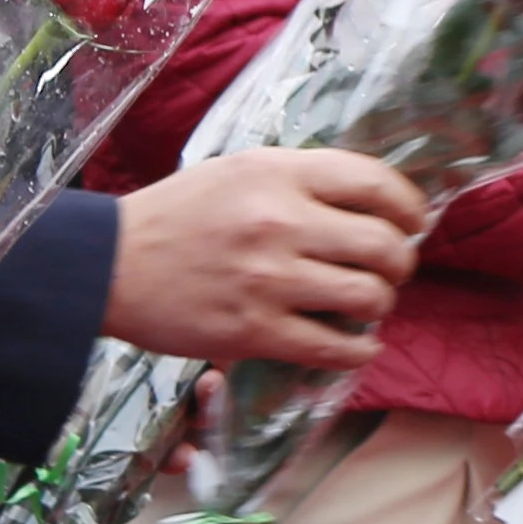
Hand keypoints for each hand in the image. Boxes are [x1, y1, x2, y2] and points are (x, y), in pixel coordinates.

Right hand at [104, 147, 427, 370]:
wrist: (108, 264)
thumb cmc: (178, 214)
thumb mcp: (240, 172)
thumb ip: (301, 182)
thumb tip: (371, 205)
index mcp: (278, 173)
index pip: (376, 182)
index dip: (409, 207)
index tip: (413, 223)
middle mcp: (280, 221)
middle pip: (384, 244)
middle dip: (400, 263)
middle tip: (391, 271)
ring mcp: (269, 279)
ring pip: (368, 297)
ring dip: (380, 305)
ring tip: (367, 306)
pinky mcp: (254, 331)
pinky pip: (335, 347)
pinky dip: (358, 351)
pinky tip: (355, 346)